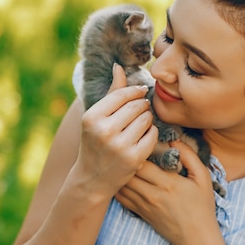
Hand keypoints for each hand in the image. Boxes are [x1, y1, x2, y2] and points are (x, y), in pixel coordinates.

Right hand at [74, 64, 158, 197]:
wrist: (92, 178)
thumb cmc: (95, 142)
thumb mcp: (96, 118)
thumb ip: (111, 93)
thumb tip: (119, 66)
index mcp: (92, 118)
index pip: (121, 95)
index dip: (134, 91)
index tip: (140, 93)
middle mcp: (104, 131)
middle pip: (137, 105)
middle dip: (142, 105)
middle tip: (139, 111)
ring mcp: (120, 146)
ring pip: (147, 118)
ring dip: (147, 118)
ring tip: (139, 124)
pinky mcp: (135, 158)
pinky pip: (153, 134)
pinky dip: (151, 133)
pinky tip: (142, 137)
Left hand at [115, 140, 218, 244]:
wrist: (196, 238)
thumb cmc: (202, 206)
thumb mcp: (203, 178)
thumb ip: (189, 156)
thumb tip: (174, 140)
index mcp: (168, 183)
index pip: (142, 161)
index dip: (138, 148)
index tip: (140, 140)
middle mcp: (152, 194)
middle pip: (128, 171)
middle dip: (126, 157)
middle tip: (128, 147)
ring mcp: (143, 204)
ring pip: (121, 183)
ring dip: (120, 170)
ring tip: (122, 159)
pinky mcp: (139, 212)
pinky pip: (120, 196)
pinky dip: (118, 185)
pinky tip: (121, 176)